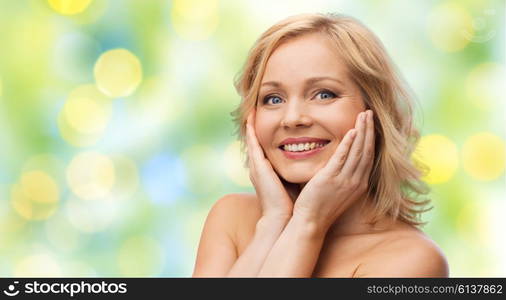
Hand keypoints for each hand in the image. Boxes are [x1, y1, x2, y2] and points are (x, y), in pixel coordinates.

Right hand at [246, 109, 293, 219]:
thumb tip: (313, 161)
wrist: (282, 217)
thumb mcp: (294, 181)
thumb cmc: (291, 203)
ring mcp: (257, 165)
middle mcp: (259, 166)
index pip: (266, 146)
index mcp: (268, 169)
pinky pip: (253, 143)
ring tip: (251, 107)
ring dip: (251, 123)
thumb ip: (298, 170)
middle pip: (255, 140)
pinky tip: (251, 118)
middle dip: (254, 125)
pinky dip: (251, 130)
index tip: (270, 118)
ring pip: (252, 138)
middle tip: (254, 107)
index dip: (267, 132)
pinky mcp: (258, 166)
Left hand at [293, 110, 375, 229]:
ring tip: (363, 115)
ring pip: (358, 151)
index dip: (370, 139)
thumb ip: (340, 175)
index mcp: (358, 185)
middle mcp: (356, 182)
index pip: (368, 156)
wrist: (310, 223)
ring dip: (362, 131)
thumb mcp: (337, 190)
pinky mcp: (331, 180)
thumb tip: (338, 161)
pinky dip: (348, 144)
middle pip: (367, 151)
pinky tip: (352, 131)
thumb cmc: (320, 207)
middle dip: (369, 130)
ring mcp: (345, 181)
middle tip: (370, 112)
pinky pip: (342, 158)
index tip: (370, 124)